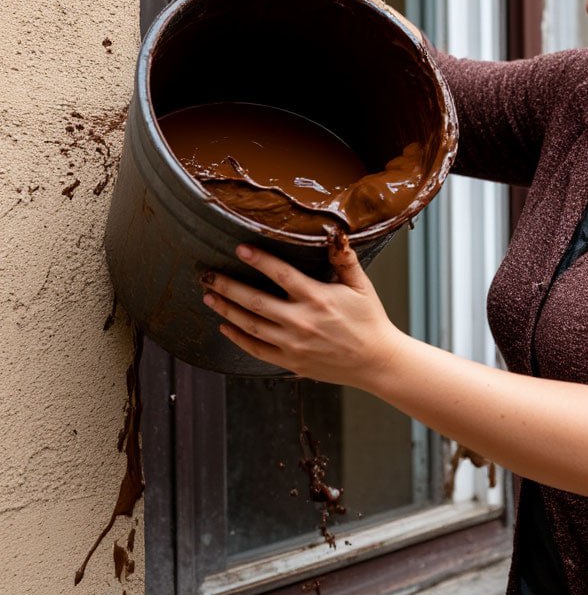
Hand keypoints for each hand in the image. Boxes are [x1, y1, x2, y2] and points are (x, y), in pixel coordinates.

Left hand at [202, 236, 402, 384]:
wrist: (375, 361)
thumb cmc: (369, 320)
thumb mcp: (362, 285)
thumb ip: (345, 259)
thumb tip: (336, 232)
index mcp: (318, 298)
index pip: (281, 275)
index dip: (259, 260)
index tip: (240, 249)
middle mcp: (301, 321)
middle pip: (255, 301)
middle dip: (227, 286)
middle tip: (207, 275)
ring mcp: (293, 344)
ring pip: (250, 325)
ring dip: (226, 309)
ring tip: (208, 296)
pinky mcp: (290, 362)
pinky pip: (255, 349)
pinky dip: (237, 337)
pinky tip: (224, 325)